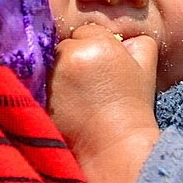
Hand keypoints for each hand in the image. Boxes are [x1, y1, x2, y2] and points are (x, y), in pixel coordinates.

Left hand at [48, 23, 160, 182]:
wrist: (114, 149)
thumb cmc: (132, 110)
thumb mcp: (145, 71)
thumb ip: (139, 45)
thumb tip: (125, 38)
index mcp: (97, 44)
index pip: (86, 32)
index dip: (94, 49)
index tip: (101, 69)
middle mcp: (70, 54)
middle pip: (64, 46)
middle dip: (73, 60)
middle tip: (87, 85)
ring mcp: (51, 75)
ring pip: (50, 63)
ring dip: (58, 75)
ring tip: (76, 98)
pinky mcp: (37, 95)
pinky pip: (38, 82)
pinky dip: (48, 91)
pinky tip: (63, 106)